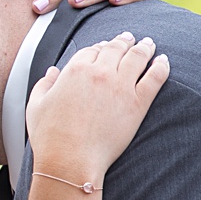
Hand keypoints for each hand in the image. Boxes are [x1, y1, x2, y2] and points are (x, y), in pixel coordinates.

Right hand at [26, 32, 169, 175]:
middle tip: (131, 38)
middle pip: (116, 48)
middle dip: (124, 41)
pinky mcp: (137, 104)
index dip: (100, 46)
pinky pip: (155, 78)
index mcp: (74, 70)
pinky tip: (164, 61)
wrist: (70, 160)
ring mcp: (121, 87)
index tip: (105, 46)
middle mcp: (99, 72)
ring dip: (144, 47)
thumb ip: (44, 84)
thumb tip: (53, 71)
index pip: (92, 50)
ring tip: (149, 44)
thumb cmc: (50, 136)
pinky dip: (161, 66)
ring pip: (137, 57)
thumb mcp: (36, 105)